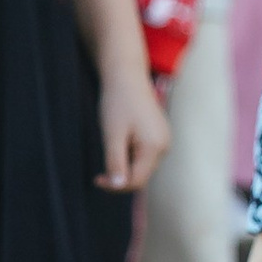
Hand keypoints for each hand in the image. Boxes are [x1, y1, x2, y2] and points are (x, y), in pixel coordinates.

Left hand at [97, 66, 171, 192]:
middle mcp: (164, 146)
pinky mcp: (159, 135)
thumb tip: (118, 186)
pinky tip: (120, 141)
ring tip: (111, 145)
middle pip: (141, 175)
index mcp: (155, 147)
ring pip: (142, 166)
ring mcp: (164, 140)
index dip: (116, 186)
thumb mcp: (112, 134)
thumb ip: (116, 162)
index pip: (137, 181)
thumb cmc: (118, 102)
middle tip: (99, 168)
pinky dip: (130, 155)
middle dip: (120, 175)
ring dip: (124, 165)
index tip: (96, 179)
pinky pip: (144, 155)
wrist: (127, 76)